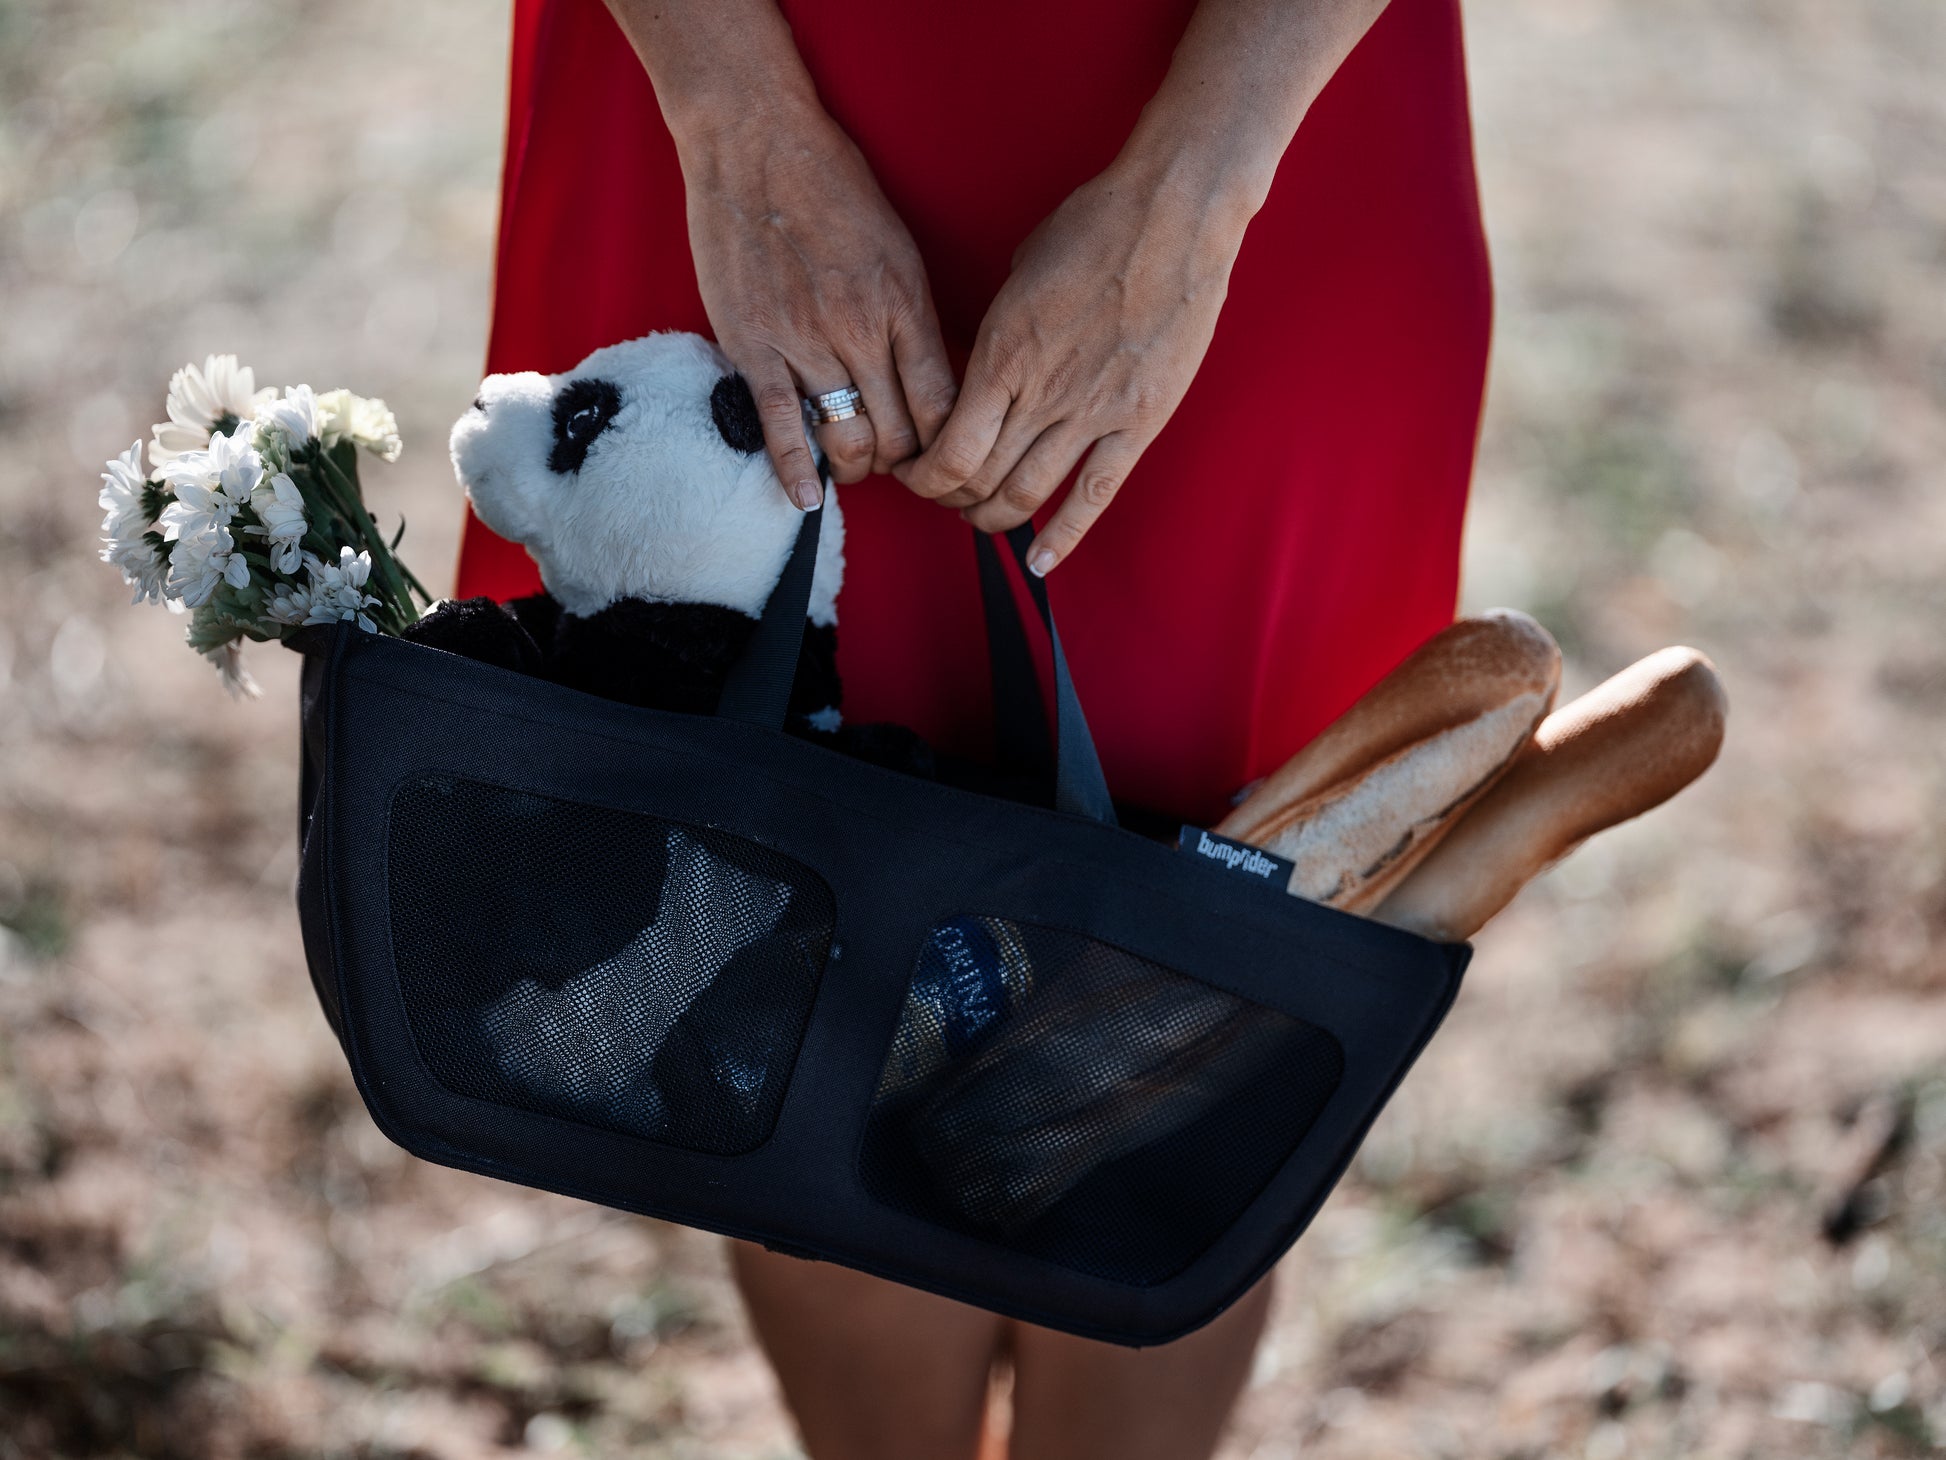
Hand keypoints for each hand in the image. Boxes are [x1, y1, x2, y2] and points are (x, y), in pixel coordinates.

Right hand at [678, 105, 956, 504]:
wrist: (756, 144)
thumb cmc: (832, 186)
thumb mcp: (899, 248)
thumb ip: (914, 316)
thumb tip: (936, 379)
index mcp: (905, 305)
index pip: (943, 407)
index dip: (948, 447)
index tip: (943, 455)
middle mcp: (861, 332)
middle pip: (901, 435)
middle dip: (907, 466)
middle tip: (903, 469)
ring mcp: (806, 343)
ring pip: (847, 440)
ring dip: (858, 467)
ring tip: (857, 465)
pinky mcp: (754, 347)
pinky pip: (780, 426)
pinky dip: (796, 472)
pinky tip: (807, 500)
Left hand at [893, 160, 1248, 572]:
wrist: (1172, 214)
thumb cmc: (1095, 225)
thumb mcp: (1020, 272)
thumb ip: (1002, 329)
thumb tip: (991, 356)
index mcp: (1000, 354)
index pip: (947, 449)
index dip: (925, 478)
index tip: (918, 475)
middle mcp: (1039, 394)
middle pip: (978, 480)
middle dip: (952, 499)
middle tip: (948, 497)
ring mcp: (1091, 413)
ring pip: (1026, 496)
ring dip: (995, 518)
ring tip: (985, 518)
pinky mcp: (1138, 423)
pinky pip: (1094, 494)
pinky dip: (1064, 535)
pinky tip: (1040, 563)